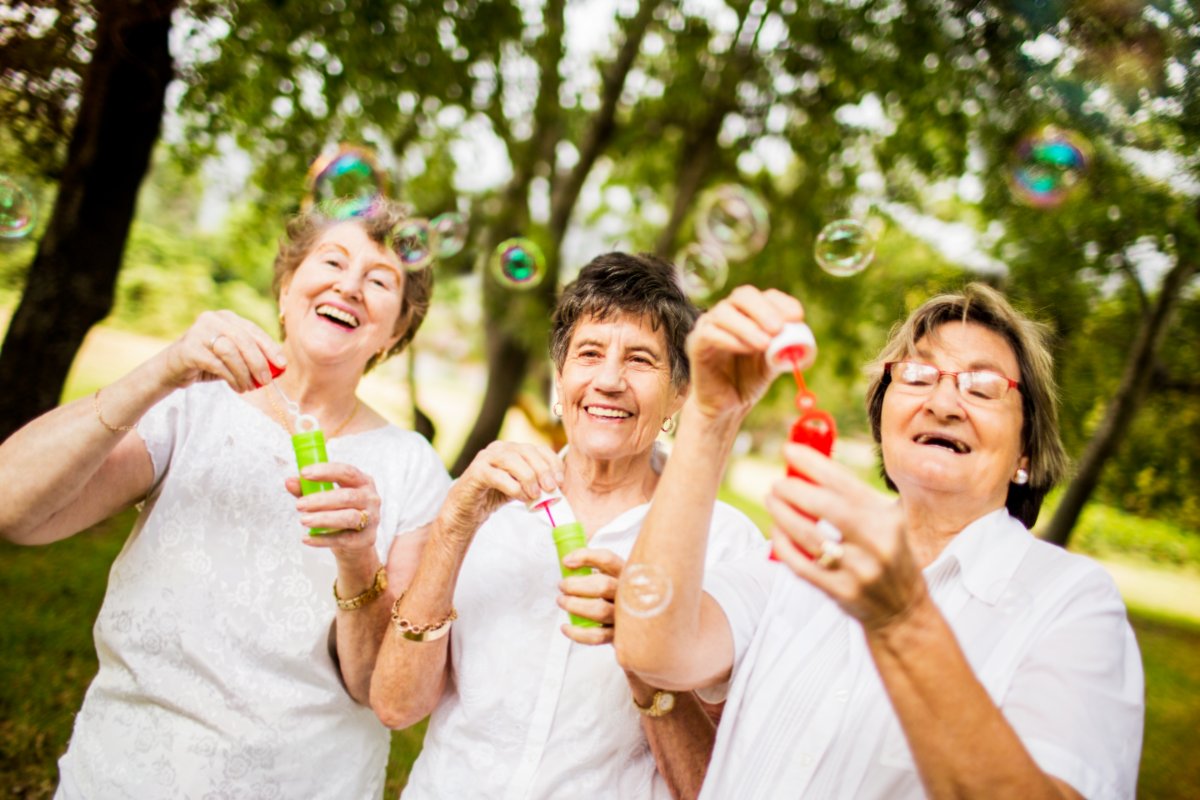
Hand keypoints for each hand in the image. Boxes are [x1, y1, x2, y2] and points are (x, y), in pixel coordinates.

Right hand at [162, 310, 286, 392]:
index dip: (269, 347)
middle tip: (266, 381)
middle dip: (259, 362)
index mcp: (227, 318)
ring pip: (231, 352)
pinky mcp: (189, 348)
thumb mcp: (233, 357)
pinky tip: (237, 387)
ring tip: (249, 387)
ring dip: (244, 373)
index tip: (282, 364)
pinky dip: (231, 378)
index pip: (253, 330)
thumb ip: (252, 357)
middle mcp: (213, 319)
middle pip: (244, 340)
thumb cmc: (209, 362)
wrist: (172, 369)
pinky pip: (217, 364)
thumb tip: (279, 367)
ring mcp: (199, 332)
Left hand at [287, 462, 382, 561]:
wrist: (355, 541)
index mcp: (362, 482)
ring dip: (324, 518)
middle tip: (299, 505)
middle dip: (321, 500)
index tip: (304, 473)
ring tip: (303, 520)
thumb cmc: (340, 511)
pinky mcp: (365, 539)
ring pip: (348, 518)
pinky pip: (343, 539)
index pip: (347, 472)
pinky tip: (307, 538)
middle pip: (348, 496)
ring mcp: (371, 520)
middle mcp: (371, 499)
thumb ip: (307, 488)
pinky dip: (323, 539)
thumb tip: (289, 481)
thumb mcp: (324, 496)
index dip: (326, 471)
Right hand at [442, 441, 563, 535]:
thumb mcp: (521, 486)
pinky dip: (513, 487)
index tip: (560, 481)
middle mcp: (499, 448)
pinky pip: (497, 476)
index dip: (552, 463)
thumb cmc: (495, 496)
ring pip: (512, 461)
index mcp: (513, 449)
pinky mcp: (476, 471)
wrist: (467, 510)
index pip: (538, 448)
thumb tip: (558, 487)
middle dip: (543, 470)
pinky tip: (520, 497)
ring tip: (535, 495)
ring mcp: (486, 458)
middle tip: (551, 489)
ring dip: (528, 478)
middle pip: (527, 451)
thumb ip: (537, 483)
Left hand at [558, 548, 623, 644]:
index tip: (567, 561)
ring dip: (575, 606)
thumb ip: (592, 564)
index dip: (584, 557)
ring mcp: (624, 615)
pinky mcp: (617, 634)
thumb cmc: (617, 592)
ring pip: (599, 611)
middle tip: (562, 586)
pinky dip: (577, 633)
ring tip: (562, 601)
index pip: (607, 559)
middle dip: (576, 585)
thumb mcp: (610, 572)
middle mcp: (627, 593)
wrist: (640, 620)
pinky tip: (566, 626)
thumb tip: (567, 559)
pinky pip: (597, 636)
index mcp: (624, 573)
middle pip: (603, 585)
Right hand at [685, 286, 803, 421]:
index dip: (782, 303)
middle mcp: (730, 313)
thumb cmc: (749, 381)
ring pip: (724, 312)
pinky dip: (729, 339)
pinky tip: (745, 349)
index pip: (767, 296)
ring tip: (764, 345)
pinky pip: (709, 333)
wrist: (726, 406)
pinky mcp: (696, 343)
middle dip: (763, 309)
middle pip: (743, 295)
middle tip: (778, 328)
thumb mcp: (773, 364)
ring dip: (747, 327)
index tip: (797, 317)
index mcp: (751, 314)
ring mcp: (710, 325)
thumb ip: (785, 351)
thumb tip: (801, 342)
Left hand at [765, 443, 927, 632]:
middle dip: (794, 490)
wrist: (903, 611)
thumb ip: (856, 498)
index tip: (789, 449)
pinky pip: (801, 564)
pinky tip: (778, 530)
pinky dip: (783, 544)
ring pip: (808, 536)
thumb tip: (808, 466)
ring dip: (783, 514)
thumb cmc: (888, 556)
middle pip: (825, 507)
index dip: (813, 463)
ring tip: (772, 500)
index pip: (845, 483)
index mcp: (888, 519)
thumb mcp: (888, 523)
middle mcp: (877, 543)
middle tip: (777, 483)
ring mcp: (859, 570)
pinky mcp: (841, 592)